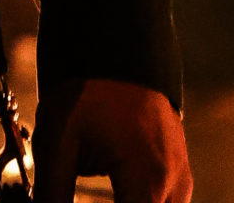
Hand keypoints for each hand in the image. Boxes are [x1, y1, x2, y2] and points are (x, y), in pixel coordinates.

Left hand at [33, 78, 190, 202]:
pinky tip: (109, 197)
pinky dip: (132, 202)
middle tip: (69, 197)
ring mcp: (180, 181)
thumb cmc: (88, 89)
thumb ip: (53, 195)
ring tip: (89, 194)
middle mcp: (175, 187)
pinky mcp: (177, 174)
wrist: (116, 46)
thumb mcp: (58, 143)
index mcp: (149, 181)